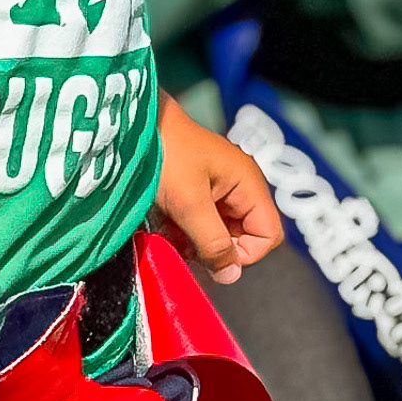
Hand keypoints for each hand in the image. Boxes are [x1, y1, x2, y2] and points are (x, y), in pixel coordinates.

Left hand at [155, 93, 281, 284]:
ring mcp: (217, 187)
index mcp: (248, 184)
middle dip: (215, 248)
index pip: (268, 235)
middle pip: (243, 236)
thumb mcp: (189, 204)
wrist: (133, 124)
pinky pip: (201, 221)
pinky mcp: (196, 190)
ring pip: (219, 231)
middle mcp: (239, 186)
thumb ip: (212, 242)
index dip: (244, 254)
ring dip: (197, 240)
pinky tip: (165, 224)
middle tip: (186, 244)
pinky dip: (185, 229)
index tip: (211, 255)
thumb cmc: (165, 157)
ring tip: (171, 232)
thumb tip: (231, 276)